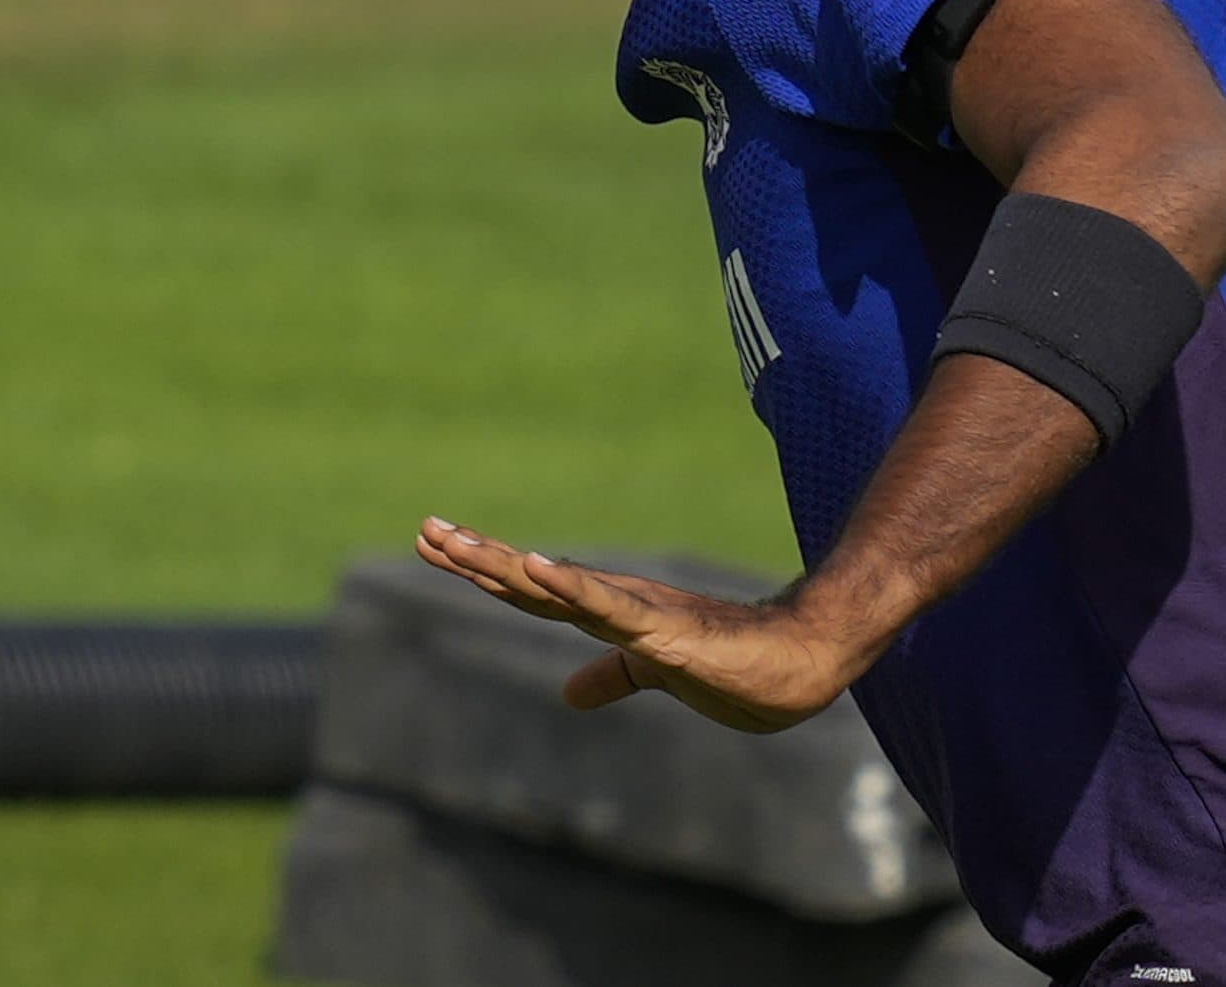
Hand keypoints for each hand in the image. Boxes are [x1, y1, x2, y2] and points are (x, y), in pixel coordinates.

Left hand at [413, 517, 855, 732]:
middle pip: (529, 580)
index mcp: (609, 611)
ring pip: (555, 586)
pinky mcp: (664, 628)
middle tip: (424, 531)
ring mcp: (637, 611)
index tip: (433, 545)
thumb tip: (568, 695)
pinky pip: (608, 607)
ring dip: (502, 565)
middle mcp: (614, 602)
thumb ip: (613, 676)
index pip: (530, 590)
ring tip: (452, 543)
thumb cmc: (736, 664)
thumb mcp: (656, 672)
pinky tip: (535, 567)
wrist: (802, 665)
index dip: (481, 568)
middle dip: (474, 557)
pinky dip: (569, 586)